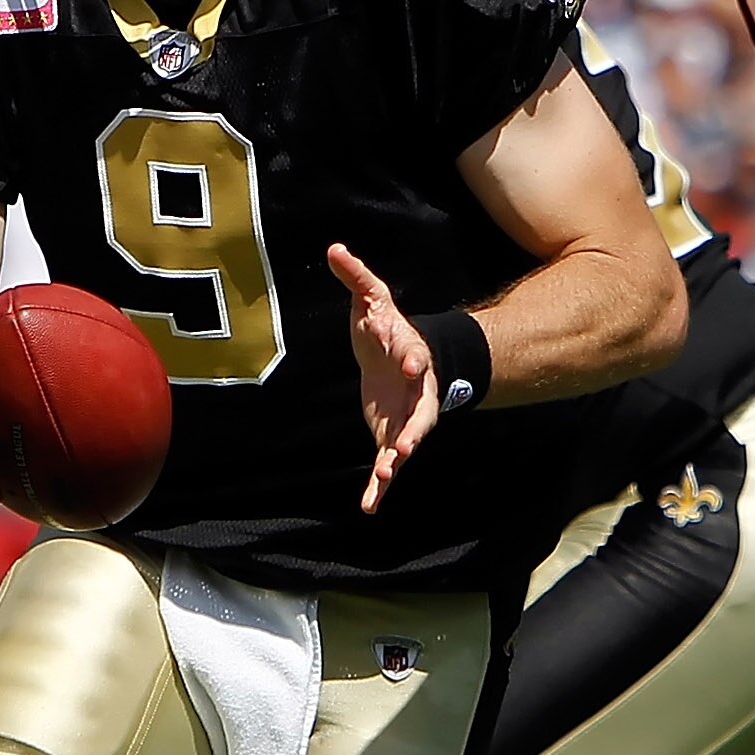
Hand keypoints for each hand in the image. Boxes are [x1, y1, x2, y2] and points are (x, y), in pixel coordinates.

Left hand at [328, 244, 438, 513]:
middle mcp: (416, 391)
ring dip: (396, 460)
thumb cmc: (385, 328)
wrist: (400, 360)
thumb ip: (356, 278)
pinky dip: (378, 487)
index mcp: (410, 354)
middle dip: (415, 427)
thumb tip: (333, 248)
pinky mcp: (391, 438)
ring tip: (385, 474)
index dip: (415, 360)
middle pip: (420, 412)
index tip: (414, 364)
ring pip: (406, 444)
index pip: (415, 356)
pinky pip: (387, 466)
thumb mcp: (371, 300)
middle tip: (408, 443)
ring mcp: (406, 418)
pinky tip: (369, 507)